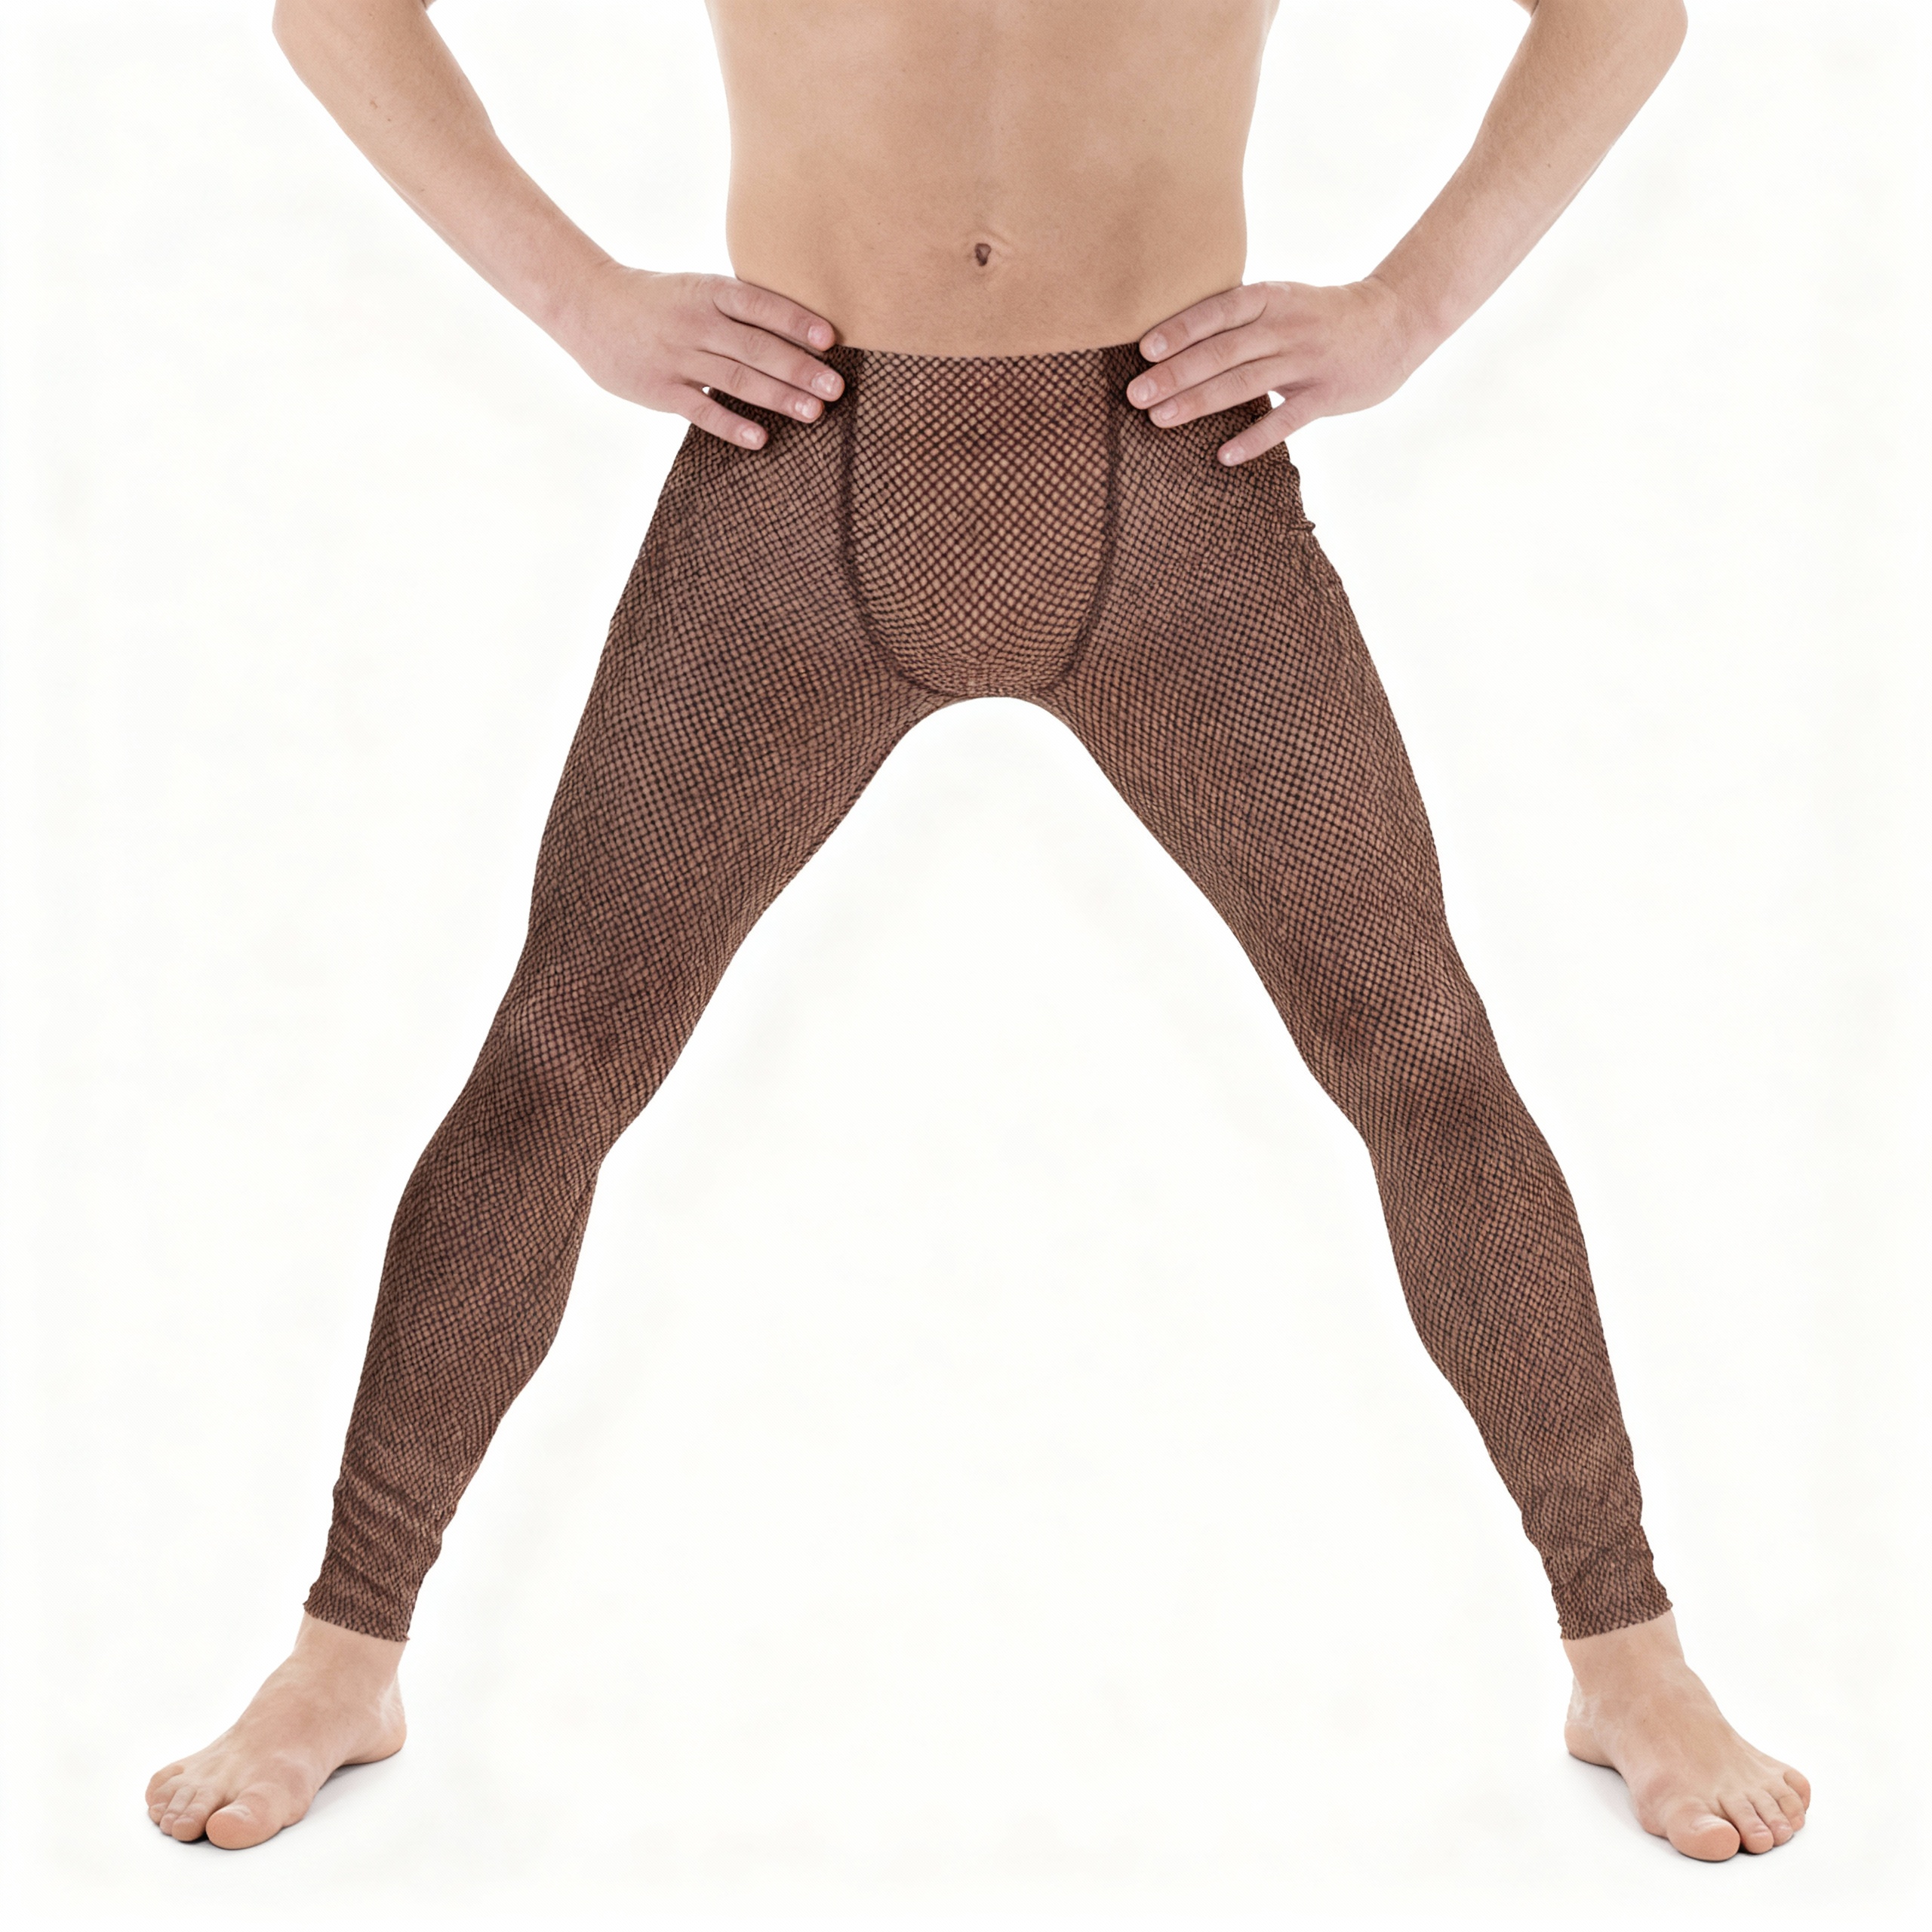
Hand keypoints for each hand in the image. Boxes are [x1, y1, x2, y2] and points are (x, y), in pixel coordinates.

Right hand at [557, 264, 843, 448]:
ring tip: (813, 413)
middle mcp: (695, 323)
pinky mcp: (661, 390)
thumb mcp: (696, 289)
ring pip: (735, 380)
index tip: (829, 340)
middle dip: (799, 368)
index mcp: (708, 291)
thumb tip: (797, 332)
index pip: (759, 304)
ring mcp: (677, 358)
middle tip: (836, 389)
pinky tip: (761, 439)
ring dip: (777, 397)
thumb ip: (737, 309)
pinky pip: (701, 411)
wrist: (589, 306)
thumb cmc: (659, 301)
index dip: (795, 321)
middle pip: (755, 347)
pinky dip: (732, 426)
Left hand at [1128, 277, 1426, 465]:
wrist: (1395, 319)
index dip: (1181, 329)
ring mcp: (1307, 361)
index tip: (1145, 349)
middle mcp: (1285, 327)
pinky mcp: (1327, 394)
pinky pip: (1286, 420)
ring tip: (1160, 420)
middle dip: (1176, 373)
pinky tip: (1224, 456)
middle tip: (1136, 394)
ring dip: (1200, 402)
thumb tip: (1176, 340)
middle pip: (1224, 351)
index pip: (1218, 312)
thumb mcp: (1282, 301)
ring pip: (1246, 383)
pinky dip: (1255, 438)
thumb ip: (1239, 318)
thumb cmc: (1321, 316)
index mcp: (1270, 299)